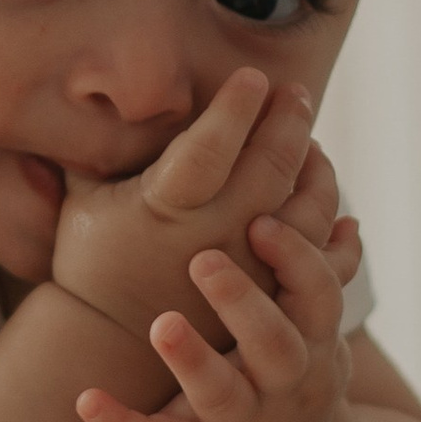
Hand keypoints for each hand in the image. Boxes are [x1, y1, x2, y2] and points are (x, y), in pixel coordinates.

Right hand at [48, 69, 318, 348]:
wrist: (114, 344)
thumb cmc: (95, 262)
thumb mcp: (85, 199)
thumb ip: (102, 144)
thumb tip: (100, 83)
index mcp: (167, 207)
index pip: (211, 145)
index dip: (235, 108)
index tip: (252, 76)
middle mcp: (216, 236)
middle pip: (272, 168)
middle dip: (289, 122)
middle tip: (293, 93)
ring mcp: (252, 270)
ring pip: (308, 209)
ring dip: (316, 169)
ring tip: (310, 144)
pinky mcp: (274, 298)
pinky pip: (324, 258)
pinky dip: (335, 225)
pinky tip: (329, 197)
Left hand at [74, 163, 364, 421]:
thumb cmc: (283, 358)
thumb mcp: (307, 311)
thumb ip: (306, 244)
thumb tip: (314, 150)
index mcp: (309, 332)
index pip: (317, 290)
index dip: (297, 259)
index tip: (262, 221)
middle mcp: (284, 379)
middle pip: (277, 344)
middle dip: (247, 303)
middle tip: (204, 261)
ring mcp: (241, 420)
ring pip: (223, 395)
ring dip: (193, 360)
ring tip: (161, 324)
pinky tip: (85, 402)